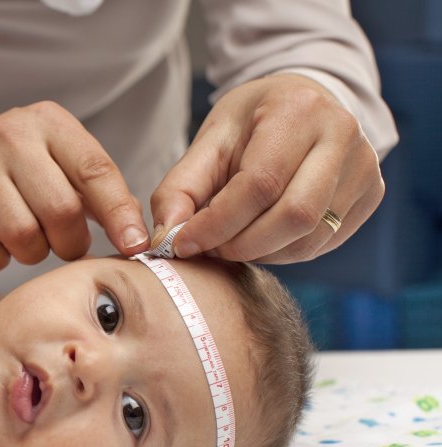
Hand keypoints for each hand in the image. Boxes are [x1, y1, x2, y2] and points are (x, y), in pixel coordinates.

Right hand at [0, 103, 148, 271]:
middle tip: (65, 244)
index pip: (95, 171)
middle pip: (60, 211)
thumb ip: (97, 189)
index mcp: (49, 123)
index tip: (135, 245)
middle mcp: (10, 136)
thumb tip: (137, 235)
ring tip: (28, 240)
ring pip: (22, 237)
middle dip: (70, 242)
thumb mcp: (57, 157)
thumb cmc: (16, 165)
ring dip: (32, 253)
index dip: (120, 214)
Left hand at [150, 73, 384, 263]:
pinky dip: (284, 251)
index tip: (182, 243)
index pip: (259, 185)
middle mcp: (342, 134)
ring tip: (231, 240)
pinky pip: (323, 242)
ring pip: (310, 236)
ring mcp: (365, 166)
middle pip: (293, 216)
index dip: (217, 224)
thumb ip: (179, 189)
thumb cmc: (252, 123)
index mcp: (298, 110)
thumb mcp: (209, 142)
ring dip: (261, 252)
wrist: (303, 105)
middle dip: (241, 244)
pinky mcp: (371, 194)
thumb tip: (164, 239)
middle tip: (209, 248)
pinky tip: (261, 236)